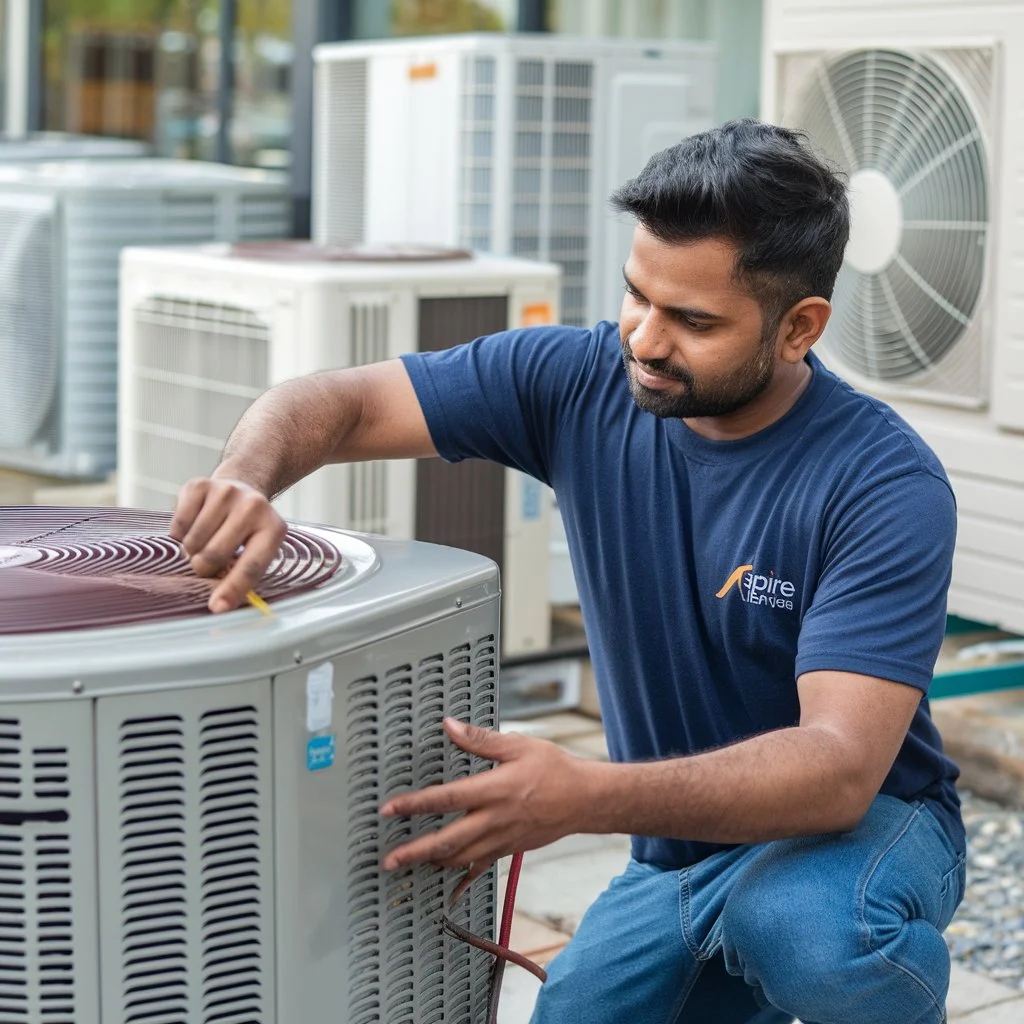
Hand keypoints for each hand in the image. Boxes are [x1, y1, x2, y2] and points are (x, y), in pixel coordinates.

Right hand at [169, 475, 286, 612]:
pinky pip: (177, 525)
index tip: (217, 607)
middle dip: (205, 567)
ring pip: (192, 542)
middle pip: (214, 555)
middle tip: (209, 560)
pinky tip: (195, 523)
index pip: (250, 566)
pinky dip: (180, 533)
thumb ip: (241, 574)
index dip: (232, 589)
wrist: (240, 486)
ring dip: (192, 549)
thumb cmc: (247, 529)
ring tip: (206, 538)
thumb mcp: (256, 549)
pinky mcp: (199, 485)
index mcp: (274, 529)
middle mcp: (253, 507)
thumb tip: (219, 605)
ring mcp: (226, 492)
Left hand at [380, 719, 591, 875]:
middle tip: (390, 860)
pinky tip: (447, 887)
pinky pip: (480, 868)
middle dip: (415, 851)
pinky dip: (461, 879)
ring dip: (432, 862)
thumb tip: (451, 726)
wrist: (584, 799)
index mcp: (495, 790)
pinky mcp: (508, 849)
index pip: (447, 798)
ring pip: (460, 858)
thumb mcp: (518, 745)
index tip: (391, 809)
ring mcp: (501, 839)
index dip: (415, 804)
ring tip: (409, 864)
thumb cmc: (554, 769)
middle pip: (447, 840)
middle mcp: (495, 819)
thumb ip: (481, 740)